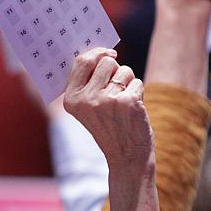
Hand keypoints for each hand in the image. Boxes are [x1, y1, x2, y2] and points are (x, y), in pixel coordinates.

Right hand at [63, 47, 157, 210]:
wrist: (127, 158)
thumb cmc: (110, 127)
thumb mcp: (89, 108)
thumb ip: (88, 82)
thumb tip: (101, 51)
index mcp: (72, 99)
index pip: (81, 61)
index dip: (97, 53)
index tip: (108, 52)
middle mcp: (86, 99)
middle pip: (106, 61)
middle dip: (116, 70)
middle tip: (117, 89)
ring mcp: (107, 101)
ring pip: (124, 70)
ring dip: (128, 81)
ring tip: (124, 102)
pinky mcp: (127, 102)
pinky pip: (137, 82)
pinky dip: (139, 92)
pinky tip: (134, 110)